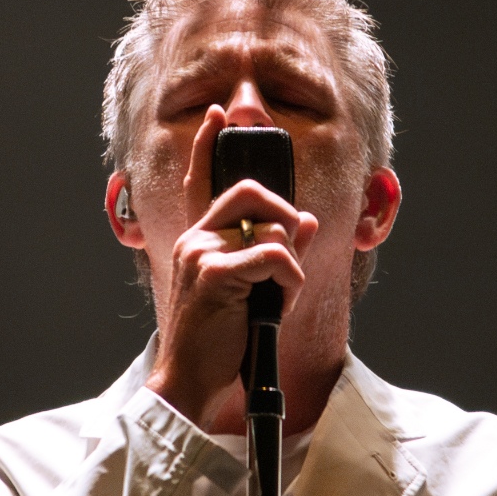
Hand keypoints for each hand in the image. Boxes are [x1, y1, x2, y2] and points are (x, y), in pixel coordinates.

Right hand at [145, 106, 319, 430]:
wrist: (190, 380)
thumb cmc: (219, 340)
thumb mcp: (254, 292)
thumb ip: (278, 252)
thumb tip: (305, 220)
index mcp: (198, 240)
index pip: (200, 181)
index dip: (208, 146)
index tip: (218, 115)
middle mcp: (195, 238)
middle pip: (253, 193)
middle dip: (285, 217)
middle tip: (287, 259)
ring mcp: (202, 252)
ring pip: (274, 230)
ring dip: (290, 270)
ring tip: (275, 302)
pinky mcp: (213, 273)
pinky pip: (276, 257)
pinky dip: (289, 283)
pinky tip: (277, 307)